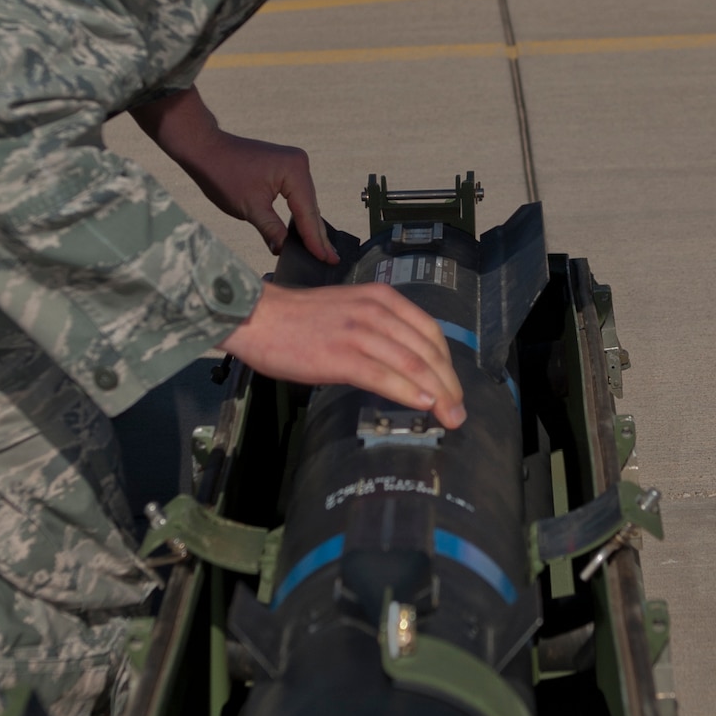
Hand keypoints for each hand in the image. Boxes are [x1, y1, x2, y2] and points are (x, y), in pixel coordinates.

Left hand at [179, 129, 337, 263]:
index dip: (315, 239)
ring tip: (321, 251)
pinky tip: (305, 232)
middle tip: (331, 260)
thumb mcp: (250, 209)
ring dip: (309, 226)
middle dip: (317, 235)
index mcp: (294, 170)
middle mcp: (299, 163)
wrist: (206, 150)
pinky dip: (299, 214)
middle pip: (311, 207)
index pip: (307, 212)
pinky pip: (297, 196)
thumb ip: (271, 230)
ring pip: (305, 202)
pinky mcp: (285, 167)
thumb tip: (285, 251)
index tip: (326, 259)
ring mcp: (293, 164)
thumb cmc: (223, 174)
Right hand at [220, 281, 464, 428]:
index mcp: (379, 299)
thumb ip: (376, 328)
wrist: (257, 317)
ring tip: (449, 416)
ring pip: (411, 364)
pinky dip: (408, 392)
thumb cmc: (296, 320)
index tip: (453, 387)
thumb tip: (400, 363)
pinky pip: (383, 376)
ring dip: (437, 394)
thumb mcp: (347, 309)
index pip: (429, 331)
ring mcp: (358, 333)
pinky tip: (424, 405)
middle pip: (427, 351)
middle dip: (449, 384)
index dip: (448, 363)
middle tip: (459, 411)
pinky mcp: (340, 356)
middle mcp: (374, 312)